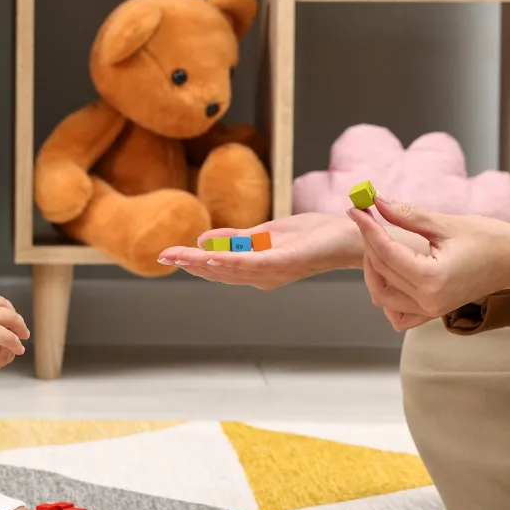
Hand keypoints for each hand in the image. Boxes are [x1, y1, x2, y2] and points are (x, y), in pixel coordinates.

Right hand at [156, 212, 360, 289]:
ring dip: (203, 263)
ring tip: (179, 256)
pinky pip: (255, 263)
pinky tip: (214, 258)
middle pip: (219, 272)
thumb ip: (236, 238)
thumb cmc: (310, 235)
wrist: (346, 236)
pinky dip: (233, 261)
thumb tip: (203, 241)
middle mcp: (262, 276)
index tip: (165, 255)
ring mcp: (273, 270)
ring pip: (231, 269)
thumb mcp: (266, 233)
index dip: (191, 262)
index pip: (218, 268)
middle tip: (163, 257)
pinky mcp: (286, 261)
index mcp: (256, 269)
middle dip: (190, 264)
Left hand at [350, 195, 509, 319]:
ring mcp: (430, 310)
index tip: (356, 208)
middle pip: (380, 272)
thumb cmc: (489, 238)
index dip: (367, 227)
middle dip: (369, 242)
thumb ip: (407, 215)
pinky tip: (392, 269)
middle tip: (367, 217)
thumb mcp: (445, 223)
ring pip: (383, 295)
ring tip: (379, 240)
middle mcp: (428, 300)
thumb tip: (376, 201)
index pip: (385, 251)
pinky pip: (399, 311)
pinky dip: (388, 293)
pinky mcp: (433, 311)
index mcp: (432, 278)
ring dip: (374, 268)